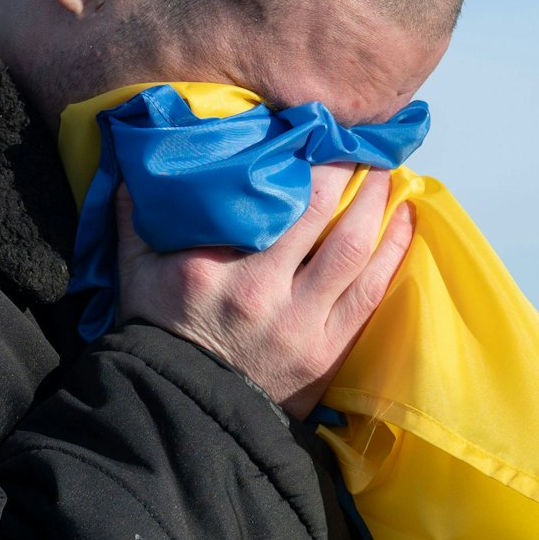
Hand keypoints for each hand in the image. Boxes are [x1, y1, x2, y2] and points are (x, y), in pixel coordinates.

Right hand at [116, 164, 413, 419]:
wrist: (184, 410)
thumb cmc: (161, 333)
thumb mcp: (135, 272)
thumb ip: (137, 216)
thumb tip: (134, 162)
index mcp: (212, 268)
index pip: (266, 198)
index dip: (298, 158)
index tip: (313, 129)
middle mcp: (260, 292)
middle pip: (319, 213)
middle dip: (346, 170)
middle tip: (359, 142)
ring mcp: (299, 324)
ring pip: (353, 248)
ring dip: (376, 203)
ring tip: (386, 172)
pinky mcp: (327, 351)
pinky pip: (371, 291)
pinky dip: (393, 250)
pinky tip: (404, 220)